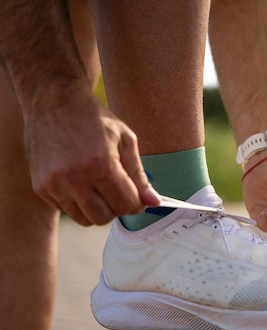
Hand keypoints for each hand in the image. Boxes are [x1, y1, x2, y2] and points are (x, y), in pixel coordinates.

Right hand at [23, 86, 159, 225]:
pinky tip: (82, 183)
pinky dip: (79, 204)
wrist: (53, 101)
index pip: (125, 205)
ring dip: (98, 209)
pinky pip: (67, 210)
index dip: (136, 204)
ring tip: (101, 187)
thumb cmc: (94, 119)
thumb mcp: (126, 141)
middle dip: (117, 209)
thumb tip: (154, 203)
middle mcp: (74, 178)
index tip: (138, 196)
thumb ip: (139, 176)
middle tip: (119, 192)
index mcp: (100, 165)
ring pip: (85, 219)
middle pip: (104, 217)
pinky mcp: (40, 187)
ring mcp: (53, 184)